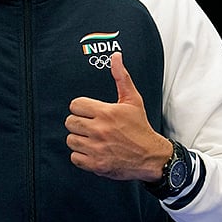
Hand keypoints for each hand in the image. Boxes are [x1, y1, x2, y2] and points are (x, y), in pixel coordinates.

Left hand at [65, 52, 170, 180]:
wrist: (151, 156)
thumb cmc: (140, 128)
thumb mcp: (132, 100)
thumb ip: (121, 77)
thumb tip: (116, 57)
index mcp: (106, 112)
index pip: (75, 105)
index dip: (81, 109)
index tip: (89, 113)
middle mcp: (99, 130)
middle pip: (70, 122)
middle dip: (78, 124)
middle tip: (90, 126)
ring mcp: (97, 148)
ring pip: (70, 140)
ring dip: (79, 140)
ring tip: (92, 139)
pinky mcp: (96, 164)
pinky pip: (74, 157)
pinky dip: (81, 156)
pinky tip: (92, 151)